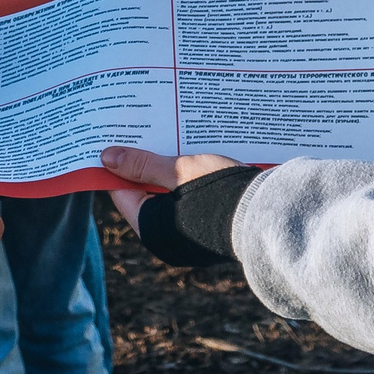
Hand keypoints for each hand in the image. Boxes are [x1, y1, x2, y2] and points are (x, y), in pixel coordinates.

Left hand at [99, 146, 244, 235]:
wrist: (267, 214)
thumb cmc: (219, 194)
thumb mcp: (178, 170)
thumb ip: (143, 165)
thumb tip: (106, 157)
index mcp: (151, 228)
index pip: (122, 193)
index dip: (117, 166)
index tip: (116, 142)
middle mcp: (165, 239)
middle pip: (144, 196)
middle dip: (143, 166)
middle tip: (141, 134)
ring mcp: (187, 239)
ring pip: (167, 199)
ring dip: (166, 172)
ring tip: (166, 140)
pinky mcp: (206, 233)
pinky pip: (186, 204)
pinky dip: (184, 183)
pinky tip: (190, 159)